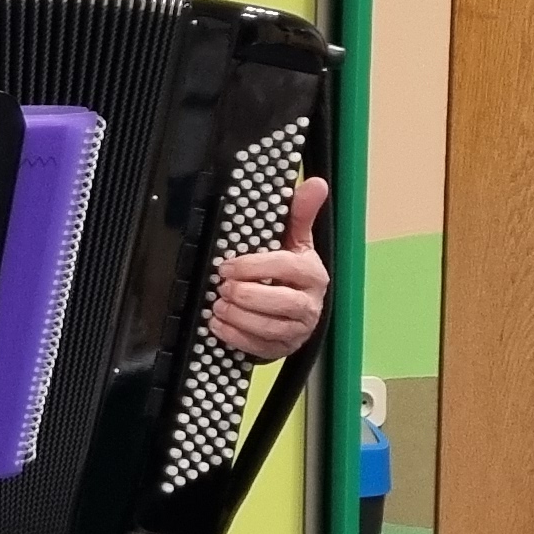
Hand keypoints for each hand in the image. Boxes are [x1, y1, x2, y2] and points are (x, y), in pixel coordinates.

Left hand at [208, 177, 330, 358]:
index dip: (254, 267)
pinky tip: (218, 324)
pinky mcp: (284, 349)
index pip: (286, 267)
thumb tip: (315, 183)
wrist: (298, 314)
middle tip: (222, 288)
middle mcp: (309, 304)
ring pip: (270, 328)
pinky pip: (260, 348)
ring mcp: (298, 330)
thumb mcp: (296, 243)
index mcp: (311, 274)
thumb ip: (300, 215)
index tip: (228, 266)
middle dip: (246, 295)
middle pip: (280, 302)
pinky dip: (236, 337)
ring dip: (238, 317)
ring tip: (218, 305)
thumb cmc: (292, 275)